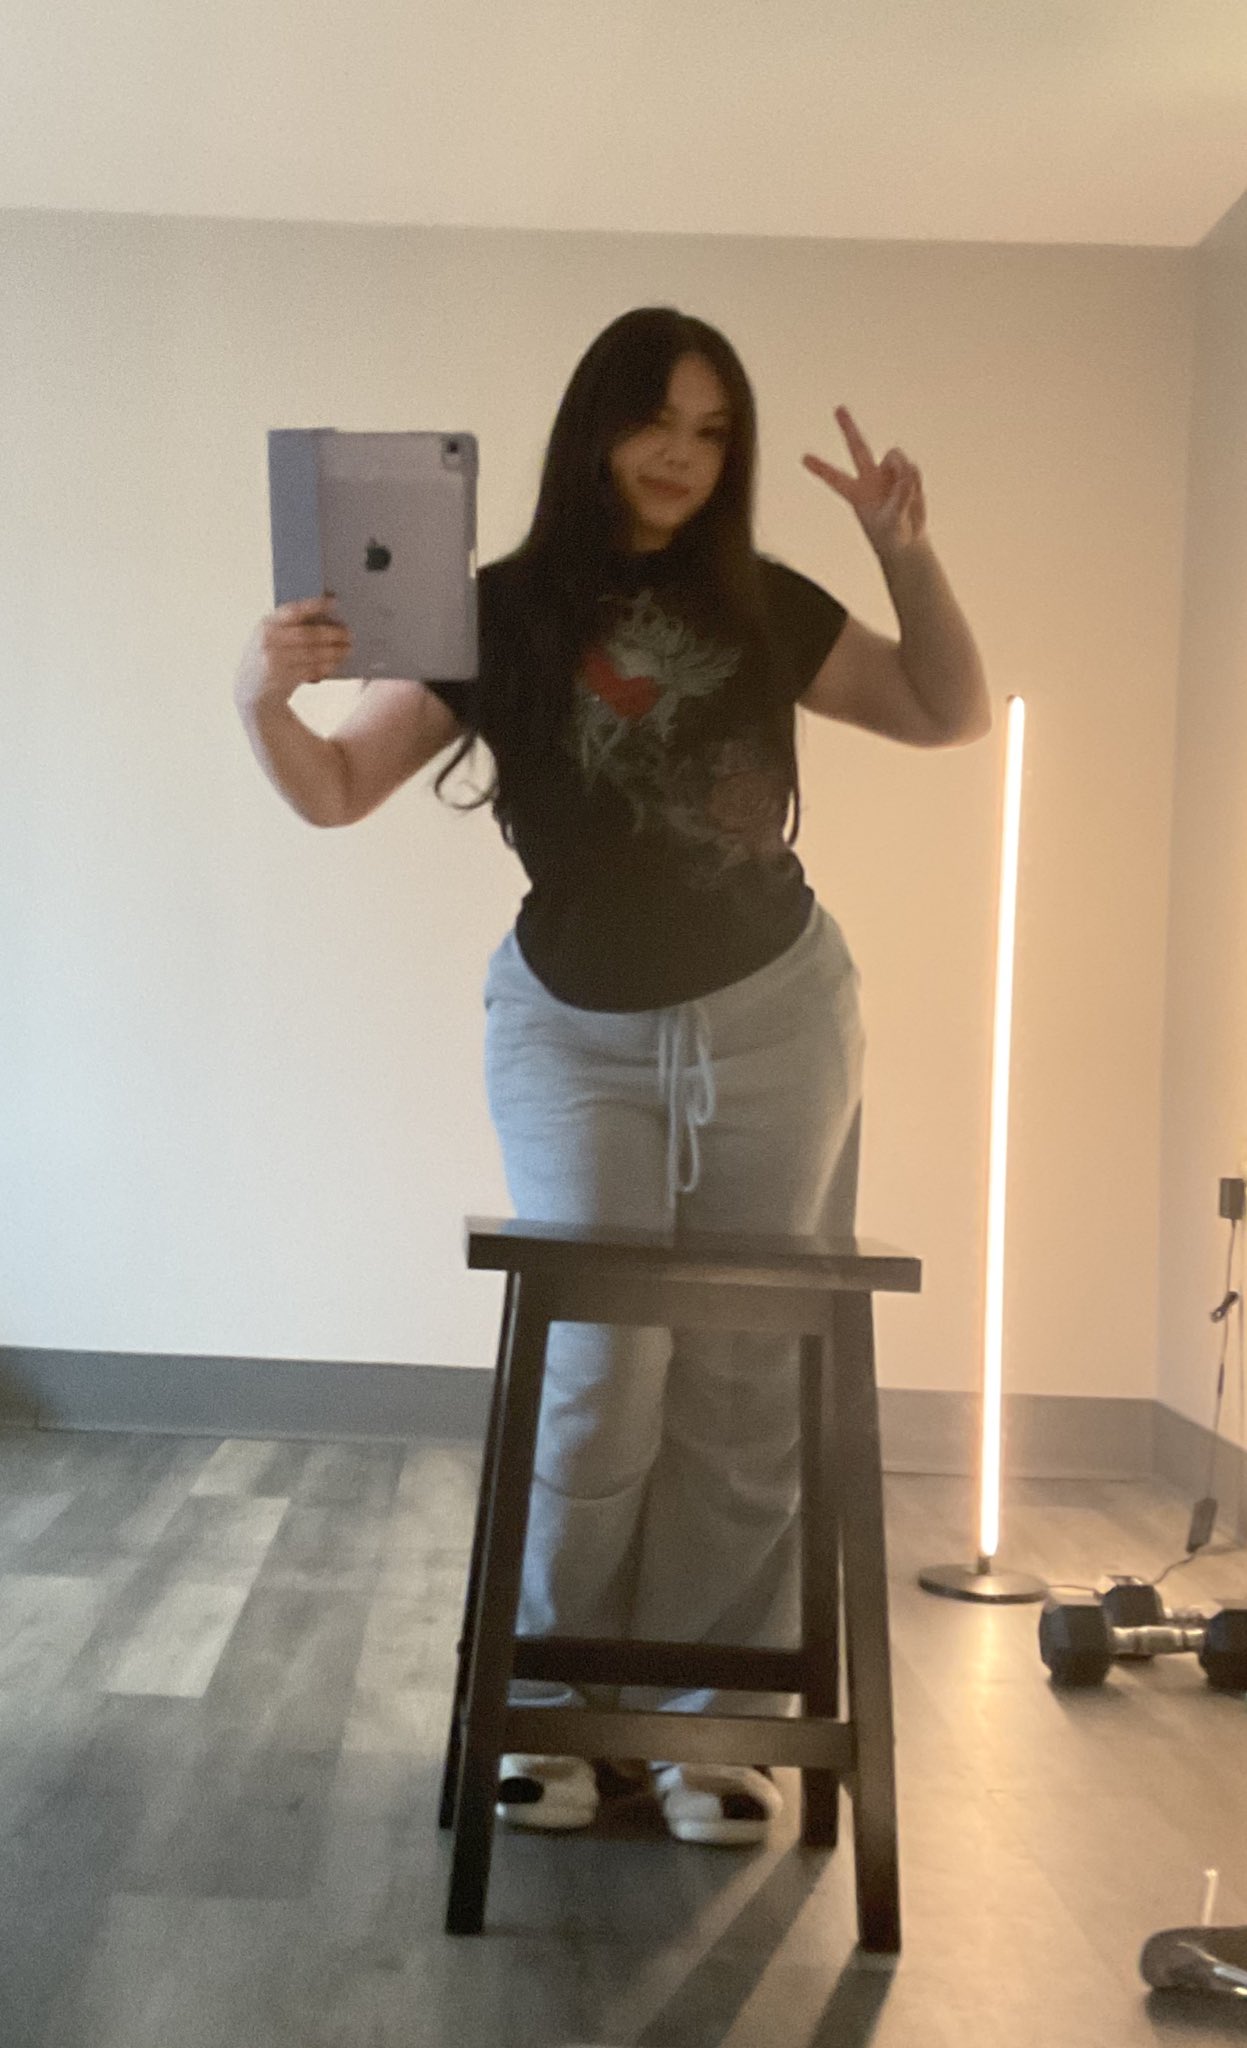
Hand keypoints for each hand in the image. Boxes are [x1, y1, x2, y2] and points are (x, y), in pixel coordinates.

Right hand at [234, 593, 351, 710]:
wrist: (248, 690)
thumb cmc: (267, 657)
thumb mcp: (269, 637)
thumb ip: (288, 627)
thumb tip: (325, 618)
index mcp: (266, 624)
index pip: (293, 610)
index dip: (315, 605)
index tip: (335, 602)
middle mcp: (268, 641)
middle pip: (307, 634)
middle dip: (331, 634)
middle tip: (349, 633)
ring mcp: (273, 661)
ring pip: (312, 654)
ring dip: (333, 652)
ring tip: (347, 649)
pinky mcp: (281, 679)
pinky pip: (310, 670)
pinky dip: (325, 667)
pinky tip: (335, 664)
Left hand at [802, 406, 926, 560]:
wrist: (907, 542)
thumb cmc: (892, 535)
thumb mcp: (893, 520)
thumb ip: (900, 495)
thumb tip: (907, 470)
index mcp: (856, 493)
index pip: (835, 478)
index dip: (820, 468)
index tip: (803, 458)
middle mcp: (870, 478)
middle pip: (858, 447)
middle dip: (849, 428)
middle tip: (838, 408)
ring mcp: (889, 475)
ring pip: (894, 455)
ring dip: (900, 467)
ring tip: (905, 487)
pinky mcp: (907, 476)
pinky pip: (912, 469)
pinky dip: (914, 481)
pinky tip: (914, 494)